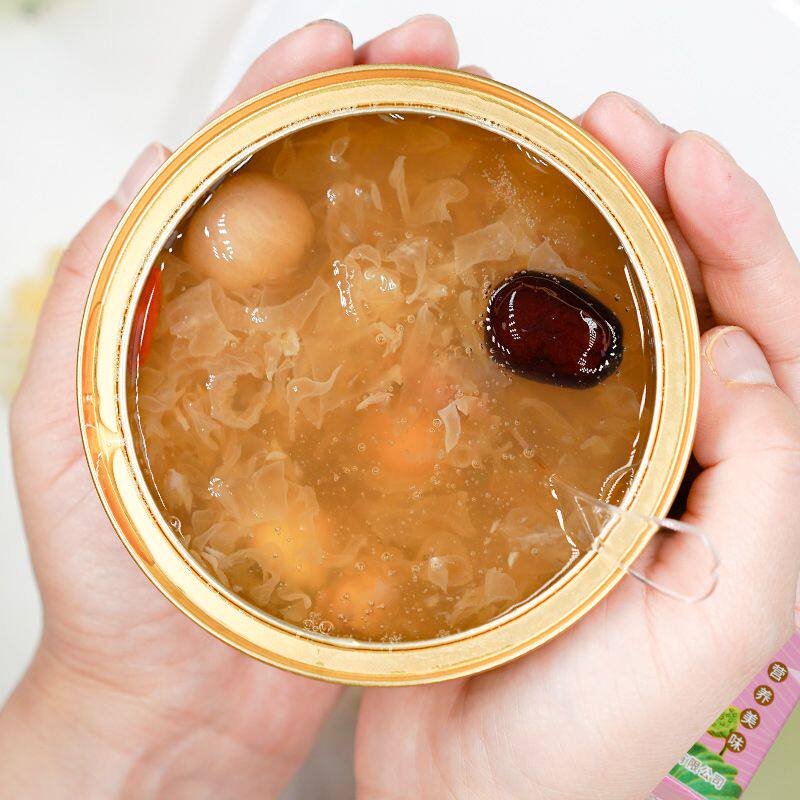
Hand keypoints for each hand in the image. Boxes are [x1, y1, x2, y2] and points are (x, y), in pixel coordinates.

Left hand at [0, 16, 461, 799]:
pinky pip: (427, 374)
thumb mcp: (62, 435)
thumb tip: (136, 189)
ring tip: (489, 131)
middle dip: (380, 114)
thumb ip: (86, 315)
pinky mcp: (384, 454)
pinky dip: (461, 320)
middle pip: (330, 202)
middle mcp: (274, 346)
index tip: (338, 43)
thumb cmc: (119, 588)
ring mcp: (337, 395)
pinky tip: (495, 278)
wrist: (186, 698)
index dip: (284, 98)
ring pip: (389, 272)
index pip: (239, 180)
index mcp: (196, 324)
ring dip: (435, 193)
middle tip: (443, 64)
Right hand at [354, 90, 799, 798]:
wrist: (473, 788)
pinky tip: (490, 271)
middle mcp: (663, 459)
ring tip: (559, 168)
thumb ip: (764, 484)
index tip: (682, 161)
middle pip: (681, 308)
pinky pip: (521, 378)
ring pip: (601, 329)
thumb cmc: (595, 736)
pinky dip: (515, 316)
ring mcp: (580, 459)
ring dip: (588, 245)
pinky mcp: (506, 471)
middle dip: (659, 209)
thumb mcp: (724, 616)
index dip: (733, 236)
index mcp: (737, 486)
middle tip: (610, 133)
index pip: (762, 333)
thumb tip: (740, 348)